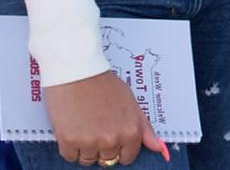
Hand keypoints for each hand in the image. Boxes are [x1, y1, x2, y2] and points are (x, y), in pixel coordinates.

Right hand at [45, 70, 164, 164]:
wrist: (78, 71)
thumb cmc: (104, 85)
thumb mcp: (131, 103)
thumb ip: (144, 128)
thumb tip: (158, 147)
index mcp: (131, 131)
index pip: (128, 157)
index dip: (121, 147)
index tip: (114, 135)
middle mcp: (112, 139)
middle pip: (107, 160)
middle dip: (103, 146)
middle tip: (98, 124)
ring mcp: (90, 142)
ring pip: (88, 160)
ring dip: (85, 147)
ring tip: (85, 123)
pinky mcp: (69, 142)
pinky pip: (70, 156)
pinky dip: (70, 145)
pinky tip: (73, 125)